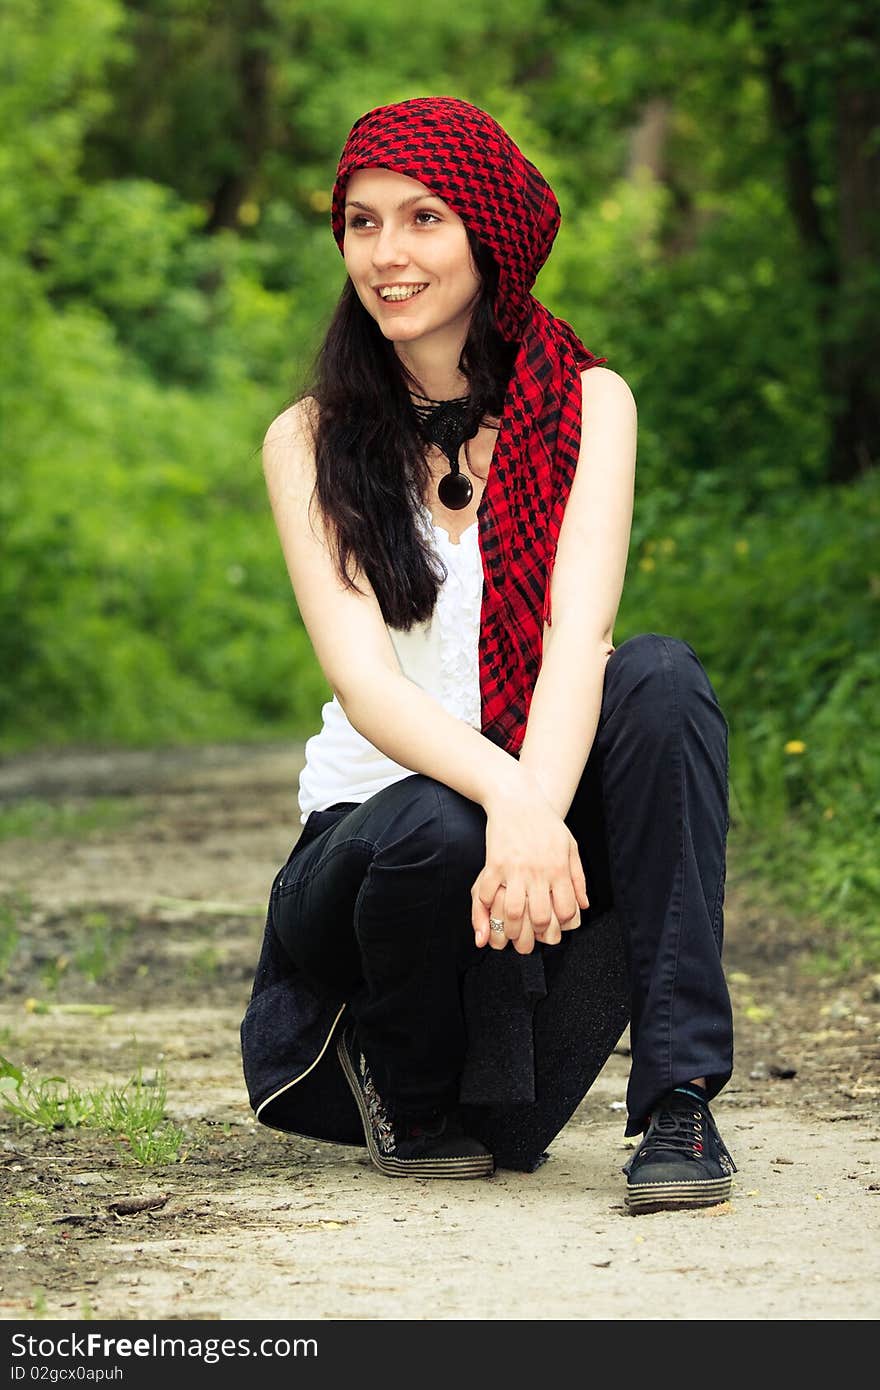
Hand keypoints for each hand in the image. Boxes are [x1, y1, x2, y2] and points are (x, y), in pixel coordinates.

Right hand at [471, 770, 588, 954]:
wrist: (518, 798)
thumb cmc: (546, 822)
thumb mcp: (570, 846)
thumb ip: (578, 878)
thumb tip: (583, 906)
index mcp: (559, 869)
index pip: (565, 910)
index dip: (561, 927)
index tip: (554, 930)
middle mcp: (538, 872)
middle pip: (540, 917)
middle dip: (535, 937)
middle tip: (528, 943)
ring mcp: (514, 869)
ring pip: (513, 911)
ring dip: (510, 929)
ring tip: (508, 936)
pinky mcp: (494, 863)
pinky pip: (487, 893)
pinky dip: (485, 908)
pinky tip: (488, 913)